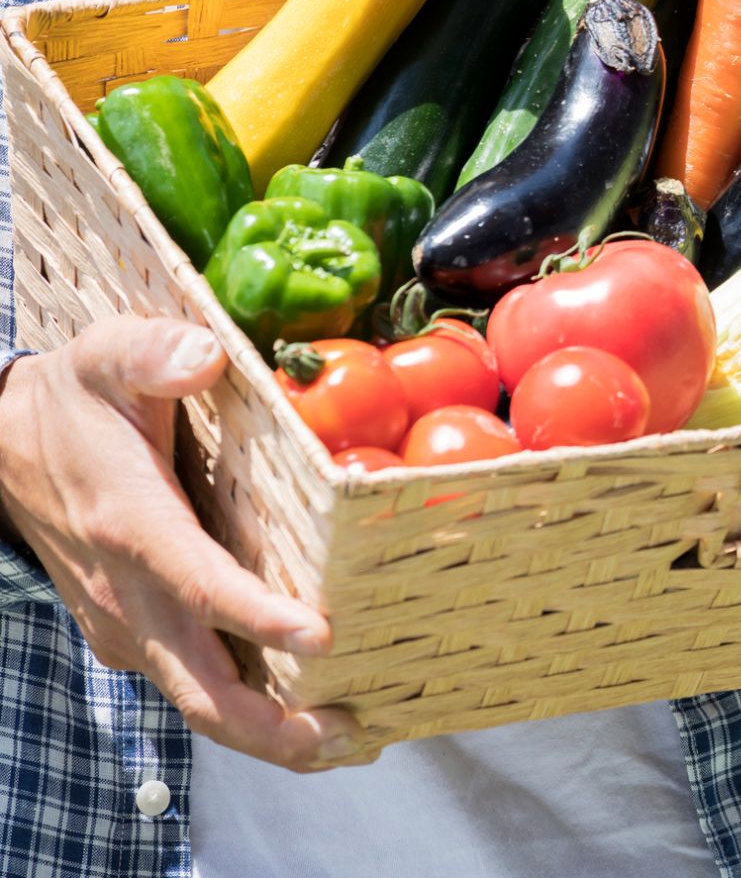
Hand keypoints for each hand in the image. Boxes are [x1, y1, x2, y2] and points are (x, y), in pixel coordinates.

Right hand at [0, 317, 368, 769]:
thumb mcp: (105, 357)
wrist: (0, 445)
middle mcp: (127, 592)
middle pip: (201, 684)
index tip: (321, 637)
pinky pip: (191, 686)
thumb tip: (206, 357)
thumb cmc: (71, 400)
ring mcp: (127, 623)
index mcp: (132, 526)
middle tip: (350, 732)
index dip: (258, 616)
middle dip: (273, 724)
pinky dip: (246, 712)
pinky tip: (307, 715)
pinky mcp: (132, 635)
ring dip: (268, 733)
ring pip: (197, 700)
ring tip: (348, 743)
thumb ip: (155, 352)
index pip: (199, 583)